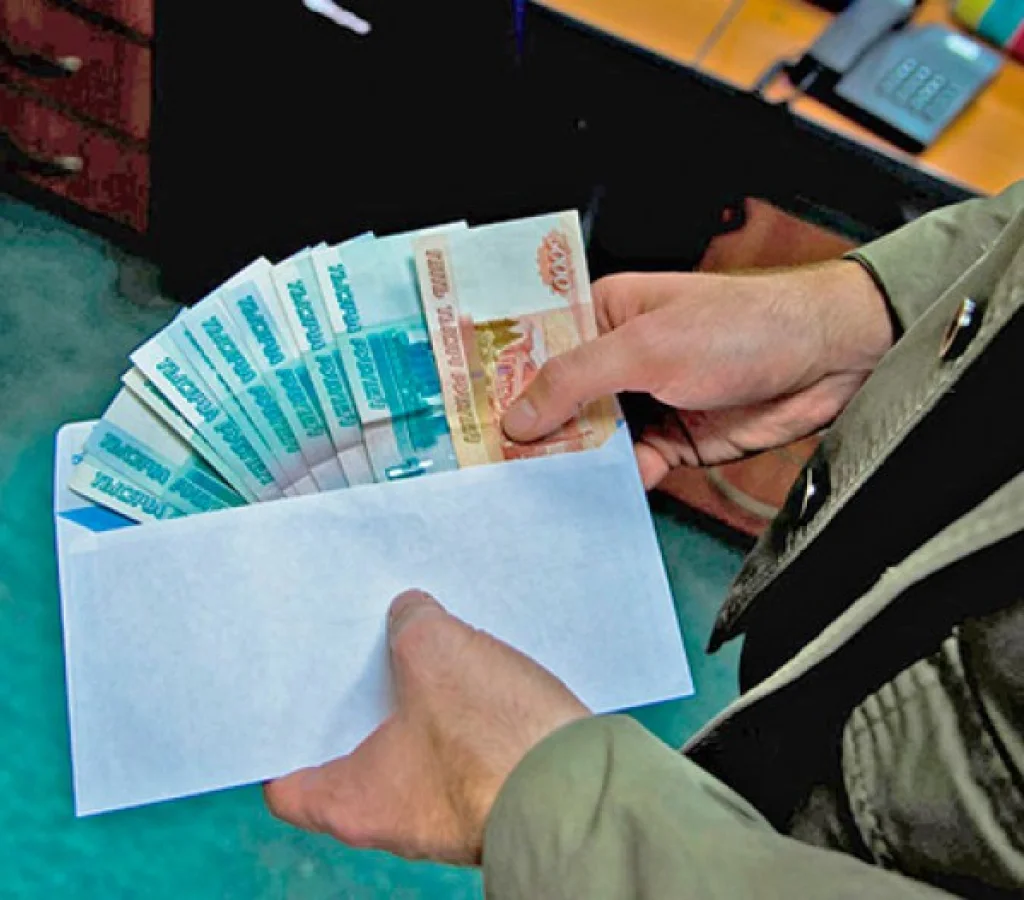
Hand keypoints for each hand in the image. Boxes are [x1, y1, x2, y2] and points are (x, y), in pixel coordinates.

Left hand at [264, 590, 588, 864]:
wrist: (580, 788)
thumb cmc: (493, 739)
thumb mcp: (434, 650)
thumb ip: (408, 622)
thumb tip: (410, 614)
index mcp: (352, 801)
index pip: (287, 781)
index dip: (282, 731)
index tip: (288, 690)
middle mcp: (390, 819)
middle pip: (351, 749)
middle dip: (356, 694)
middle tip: (357, 643)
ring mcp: (442, 813)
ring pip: (408, 746)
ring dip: (412, 698)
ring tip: (416, 642)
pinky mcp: (487, 797)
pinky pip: (455, 749)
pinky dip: (454, 713)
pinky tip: (469, 668)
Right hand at [503, 261, 892, 488]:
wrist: (826, 360)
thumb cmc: (742, 326)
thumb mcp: (646, 347)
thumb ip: (576, 380)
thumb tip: (517, 417)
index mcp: (603, 315)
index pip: (535, 348)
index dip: (502, 381)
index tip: (467, 418)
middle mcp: (617, 358)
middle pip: (558, 402)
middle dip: (533, 432)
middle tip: (494, 466)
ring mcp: (643, 401)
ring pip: (590, 440)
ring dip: (574, 462)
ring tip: (541, 489)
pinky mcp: (672, 440)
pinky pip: (630, 465)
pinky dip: (620, 479)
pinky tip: (613, 490)